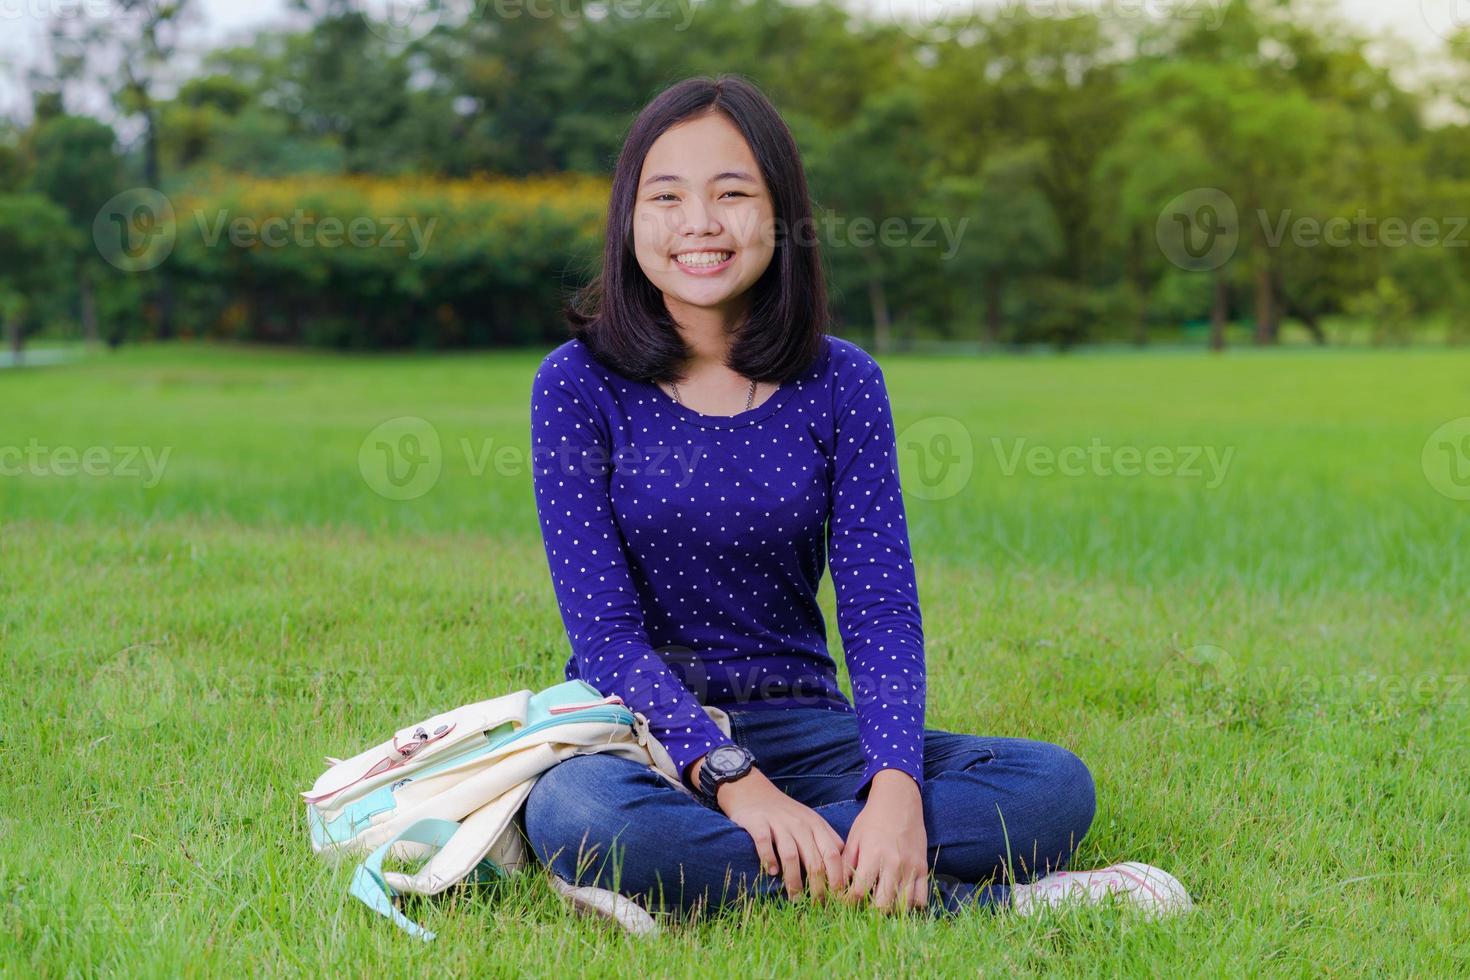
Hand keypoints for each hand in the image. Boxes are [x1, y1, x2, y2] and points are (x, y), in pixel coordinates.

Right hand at [691, 756, 849, 903]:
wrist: (753, 792)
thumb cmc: (786, 813)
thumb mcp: (811, 822)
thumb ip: (826, 842)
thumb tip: (845, 870)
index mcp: (816, 825)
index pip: (833, 854)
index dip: (837, 878)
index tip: (838, 899)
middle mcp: (800, 824)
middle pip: (814, 859)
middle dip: (818, 887)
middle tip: (818, 907)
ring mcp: (778, 823)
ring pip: (791, 855)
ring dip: (794, 880)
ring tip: (795, 899)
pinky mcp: (758, 822)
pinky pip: (764, 842)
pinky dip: (768, 858)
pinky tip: (771, 872)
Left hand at [839, 770, 928, 913]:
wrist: (899, 801)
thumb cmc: (872, 820)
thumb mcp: (854, 838)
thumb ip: (845, 864)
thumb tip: (836, 888)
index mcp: (873, 855)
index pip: (859, 893)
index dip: (849, 903)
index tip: (845, 903)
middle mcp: (894, 864)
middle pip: (882, 905)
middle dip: (870, 912)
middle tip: (863, 907)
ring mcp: (911, 867)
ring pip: (902, 906)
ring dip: (890, 910)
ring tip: (880, 903)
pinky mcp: (923, 868)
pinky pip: (921, 899)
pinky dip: (911, 906)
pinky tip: (899, 899)